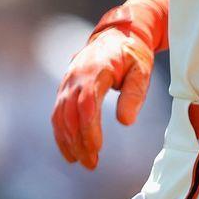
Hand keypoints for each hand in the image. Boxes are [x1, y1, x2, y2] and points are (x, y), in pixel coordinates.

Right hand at [51, 27, 154, 169]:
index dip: (89, 128)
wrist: (117, 35)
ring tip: (82, 162)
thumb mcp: (141, 69)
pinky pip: (57, 115)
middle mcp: (75, 77)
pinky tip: (70, 152)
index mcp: (95, 70)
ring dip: (68, 142)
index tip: (97, 148)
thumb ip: (134, 94)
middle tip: (92, 163)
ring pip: (60, 118)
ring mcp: (66, 83)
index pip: (87, 104)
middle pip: (70, 115)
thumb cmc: (132, 54)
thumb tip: (125, 122)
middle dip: (78, 142)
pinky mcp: (63, 90)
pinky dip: (61, 135)